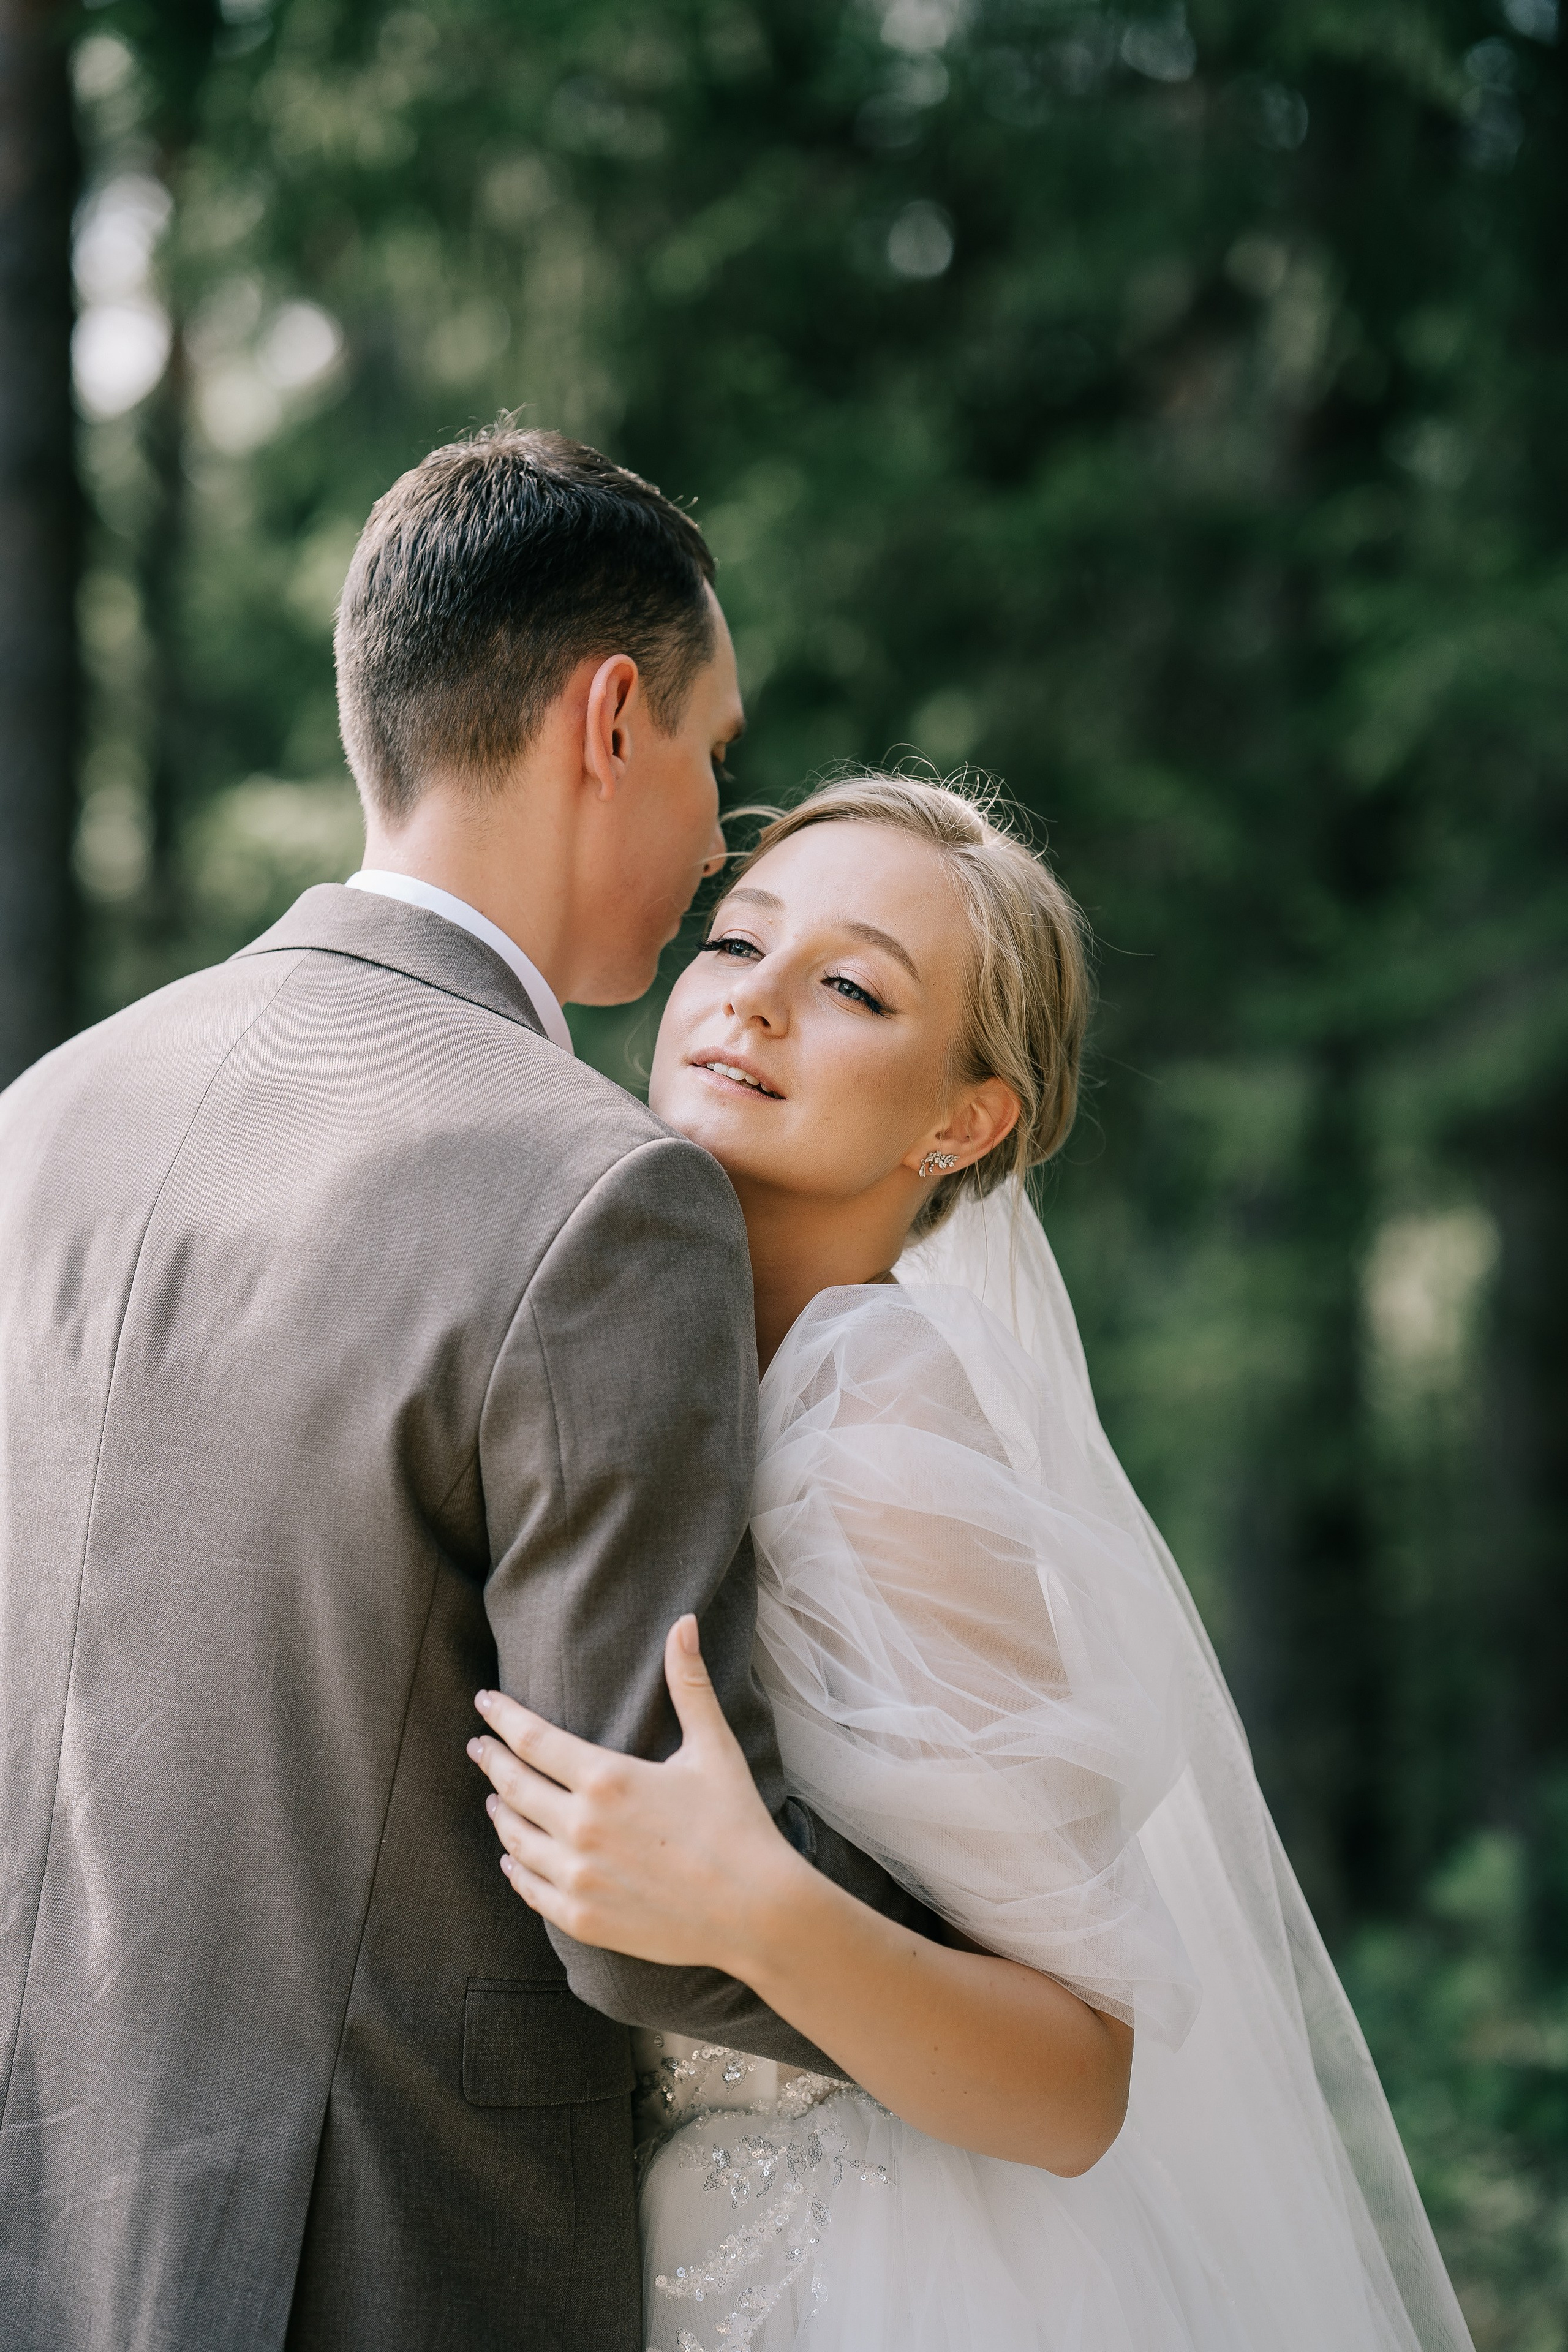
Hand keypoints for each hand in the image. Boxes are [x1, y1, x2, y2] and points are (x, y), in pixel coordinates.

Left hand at [467, 1615, 805, 1976]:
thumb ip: (689, 1683)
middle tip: (478, 1746)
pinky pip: (529, 1889)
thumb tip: (683, 1621)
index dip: (503, 1718)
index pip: (532, 1739)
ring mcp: (577, 1877)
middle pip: (514, 1786)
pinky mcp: (582, 1918)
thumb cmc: (737, 1824)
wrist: (756, 1911)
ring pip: (515, 1839)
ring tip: (494, 1797)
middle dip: (491, 1761)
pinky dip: (514, 1868)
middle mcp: (581, 1828)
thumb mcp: (714, 1747)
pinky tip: (511, 1859)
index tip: (485, 1703)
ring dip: (500, 1813)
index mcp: (607, 1779)